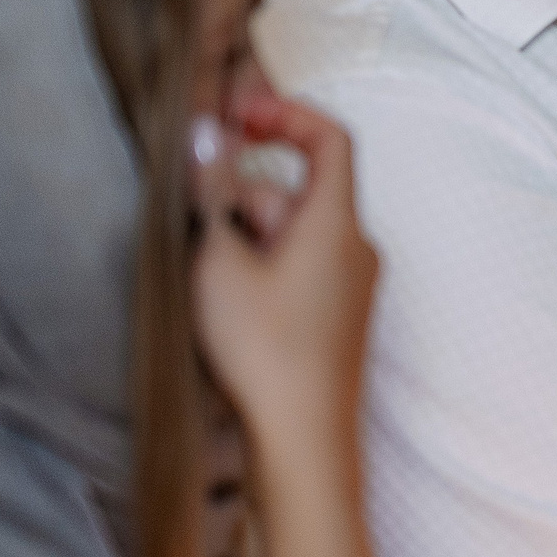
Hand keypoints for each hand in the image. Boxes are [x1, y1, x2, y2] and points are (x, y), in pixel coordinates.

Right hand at [192, 93, 381, 463]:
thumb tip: (203, 136)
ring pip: (291, 235)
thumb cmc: (264, 349)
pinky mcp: (337, 317)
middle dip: (242, 202)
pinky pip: (297, 270)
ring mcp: (351, 284)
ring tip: (210, 287)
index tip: (239, 118)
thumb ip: (211, 193)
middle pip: (297, 193)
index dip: (287, 115)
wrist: (302, 440)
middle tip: (200, 239)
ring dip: (245, 243)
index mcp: (338, 222)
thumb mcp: (219, 263)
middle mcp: (357, 247)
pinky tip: (228, 312)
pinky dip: (260, 271)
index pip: (331, 139)